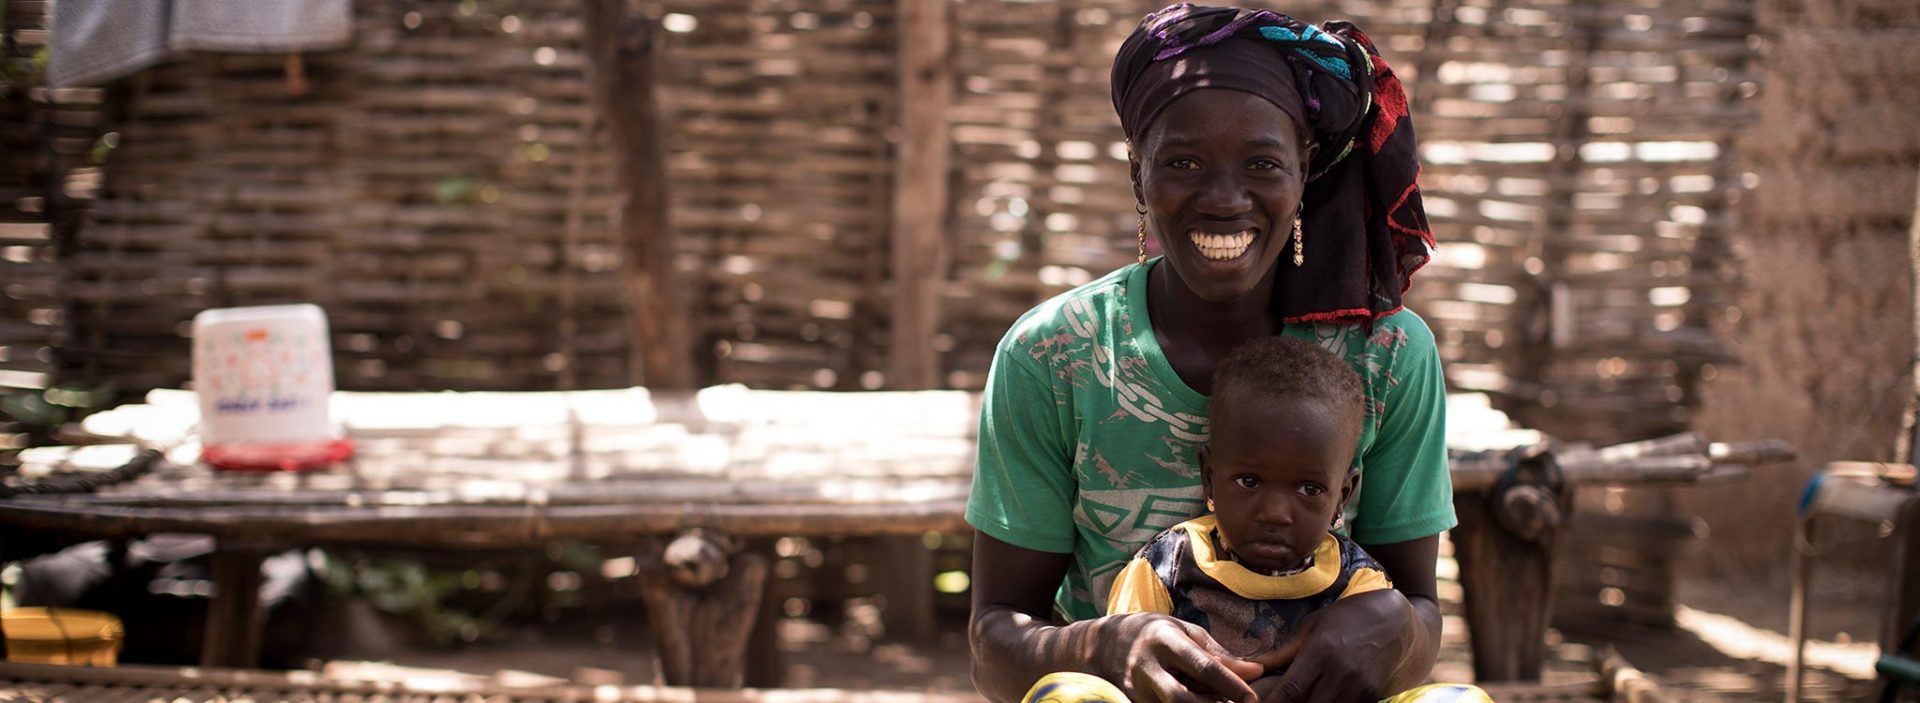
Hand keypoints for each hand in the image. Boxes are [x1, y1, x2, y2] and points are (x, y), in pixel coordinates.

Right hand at [1076, 612, 1263, 702]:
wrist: (1100, 645)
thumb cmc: (1152, 632)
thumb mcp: (1183, 631)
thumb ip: (1218, 653)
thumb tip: (1256, 671)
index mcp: (1165, 639)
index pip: (1202, 665)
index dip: (1229, 683)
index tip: (1252, 697)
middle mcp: (1148, 666)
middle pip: (1183, 698)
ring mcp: (1136, 689)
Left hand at [1244, 590, 1417, 702]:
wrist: (1394, 621)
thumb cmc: (1346, 619)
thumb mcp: (1311, 627)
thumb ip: (1281, 652)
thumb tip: (1249, 665)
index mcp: (1321, 653)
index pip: (1290, 690)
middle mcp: (1341, 674)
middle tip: (1278, 702)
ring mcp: (1359, 688)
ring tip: (1300, 701)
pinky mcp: (1372, 698)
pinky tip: (1320, 699)